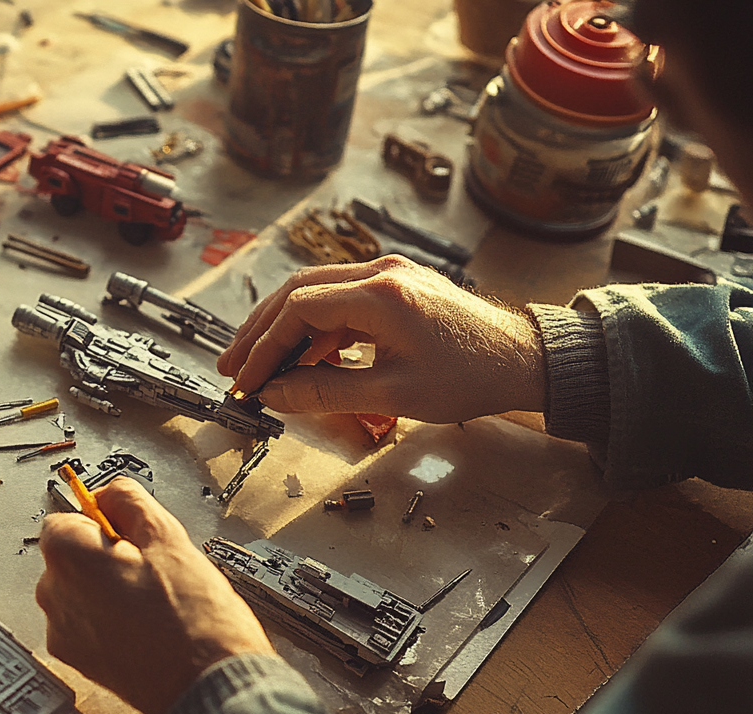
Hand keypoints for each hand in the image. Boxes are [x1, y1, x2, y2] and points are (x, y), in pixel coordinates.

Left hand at [35, 478, 273, 713]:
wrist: (207, 688)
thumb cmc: (193, 621)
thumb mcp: (169, 538)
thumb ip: (129, 501)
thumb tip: (109, 493)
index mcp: (68, 558)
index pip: (66, 519)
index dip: (103, 524)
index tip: (133, 537)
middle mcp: (53, 596)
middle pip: (71, 557)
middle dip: (104, 557)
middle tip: (152, 572)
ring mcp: (63, 633)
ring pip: (79, 592)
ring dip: (107, 590)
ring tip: (153, 604)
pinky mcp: (77, 661)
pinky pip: (86, 624)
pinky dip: (108, 621)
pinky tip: (146, 628)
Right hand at [217, 256, 546, 422]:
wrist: (527, 359)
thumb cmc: (474, 375)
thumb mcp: (393, 394)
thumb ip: (325, 392)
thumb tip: (275, 394)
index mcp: (381, 294)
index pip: (298, 309)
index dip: (263, 347)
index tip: (246, 379)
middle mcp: (381, 273)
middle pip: (297, 292)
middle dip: (259, 332)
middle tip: (232, 367)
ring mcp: (388, 275)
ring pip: (314, 294)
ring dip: (282, 329)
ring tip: (257, 366)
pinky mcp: (395, 286)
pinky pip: (338, 302)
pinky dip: (312, 329)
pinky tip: (299, 359)